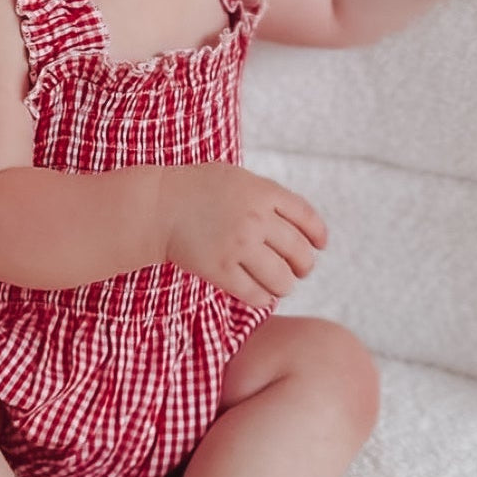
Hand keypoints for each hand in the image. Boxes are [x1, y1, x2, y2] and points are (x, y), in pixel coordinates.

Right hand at [162, 164, 327, 308]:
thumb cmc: (197, 190)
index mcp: (263, 191)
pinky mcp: (220, 269)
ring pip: (282, 280)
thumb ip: (268, 196)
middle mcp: (255, 218)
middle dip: (303, 267)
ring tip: (278, 285)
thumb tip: (303, 226)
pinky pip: (255, 294)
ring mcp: (238, 245)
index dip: (318, 236)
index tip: (319, 246)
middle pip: (300, 253)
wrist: (157, 206)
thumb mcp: (237, 178)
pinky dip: (263, 298)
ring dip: (284, 286)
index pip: (307, 219)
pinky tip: (259, 294)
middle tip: (297, 271)